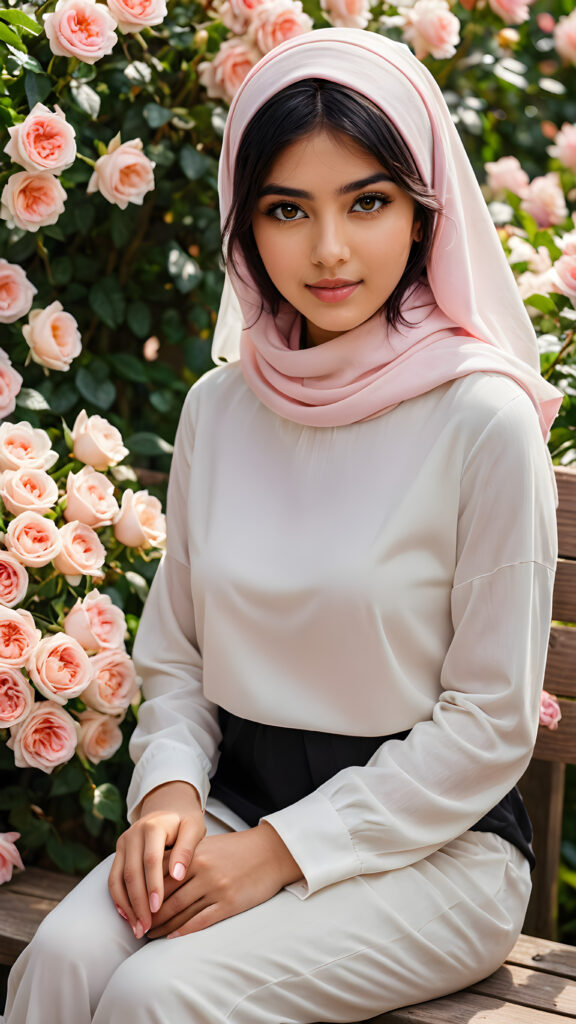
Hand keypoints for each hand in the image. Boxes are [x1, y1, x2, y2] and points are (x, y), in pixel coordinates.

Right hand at [108, 780, 205, 937]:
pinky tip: (128, 917)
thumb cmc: (185, 823)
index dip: (153, 884)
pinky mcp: (118, 854)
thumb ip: (186, 849)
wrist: (168, 809)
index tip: (158, 908)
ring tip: (138, 928)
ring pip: (118, 879)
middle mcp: (133, 834)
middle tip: (147, 927)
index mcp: (153, 827)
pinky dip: (119, 900)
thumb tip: (178, 876)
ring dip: (127, 906)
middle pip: (131, 873)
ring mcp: (123, 844)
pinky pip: (113, 880)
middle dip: (138, 902)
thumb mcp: (193, 829)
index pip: (151, 859)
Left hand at [147, 821, 302, 938]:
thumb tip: (154, 872)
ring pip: (179, 911)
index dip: (143, 892)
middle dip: (147, 913)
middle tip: (135, 924)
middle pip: (165, 896)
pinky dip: (182, 932)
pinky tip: (171, 938)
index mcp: (194, 854)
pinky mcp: (229, 904)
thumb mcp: (207, 846)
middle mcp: (202, 869)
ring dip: (161, 926)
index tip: (132, 904)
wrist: (271, 852)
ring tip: (149, 934)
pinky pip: (200, 921)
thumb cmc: (236, 849)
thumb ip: (182, 857)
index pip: (159, 875)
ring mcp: (215, 887)